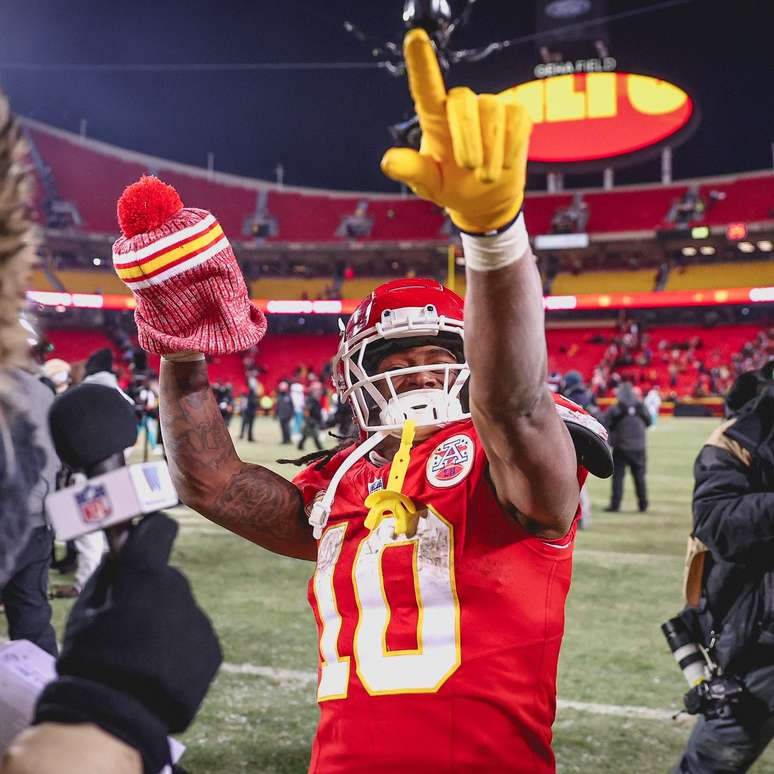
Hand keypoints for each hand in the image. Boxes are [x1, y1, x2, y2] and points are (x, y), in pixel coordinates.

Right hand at [35, 513, 221, 772]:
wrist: (117, 718)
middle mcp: (180, 588)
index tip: (141, 543)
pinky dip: (180, 650)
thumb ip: (105, 577)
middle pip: (166, 580)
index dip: (150, 533)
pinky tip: (160, 673)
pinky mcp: (213, 648)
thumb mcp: (83, 615)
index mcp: (145, 574)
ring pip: (180, 612)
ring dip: (165, 626)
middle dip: (150, 595)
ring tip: (141, 660)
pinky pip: (194, 639)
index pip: (160, 529)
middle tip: (127, 627)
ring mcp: (200, 619)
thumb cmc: (91, 661)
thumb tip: (119, 552)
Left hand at [381, 28, 531, 233]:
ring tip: (486, 176)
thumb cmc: (450, 187)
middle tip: (470, 169)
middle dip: (467, 137)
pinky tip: (505, 164)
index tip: (415, 37)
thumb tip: (388, 162)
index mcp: (434, 120)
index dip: (421, 64)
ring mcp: (489, 107)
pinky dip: (511, 145)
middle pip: (462, 101)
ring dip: (490, 150)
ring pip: (492, 112)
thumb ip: (412, 170)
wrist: (485, 200)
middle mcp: (461, 106)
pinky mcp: (514, 114)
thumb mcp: (428, 184)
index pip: (426, 88)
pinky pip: (516, 118)